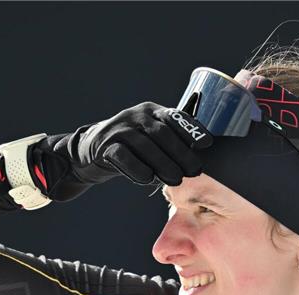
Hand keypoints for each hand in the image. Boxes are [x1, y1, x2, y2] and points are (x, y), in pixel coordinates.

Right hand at [33, 102, 212, 200]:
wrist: (91, 150)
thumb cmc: (131, 147)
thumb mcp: (152, 138)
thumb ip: (173, 141)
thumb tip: (202, 153)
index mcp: (152, 112)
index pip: (174, 117)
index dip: (191, 129)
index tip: (207, 144)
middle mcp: (136, 117)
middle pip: (161, 133)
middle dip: (180, 153)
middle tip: (194, 171)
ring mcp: (119, 130)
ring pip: (144, 145)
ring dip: (162, 164)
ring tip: (176, 180)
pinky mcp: (104, 147)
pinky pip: (121, 156)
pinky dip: (136, 168)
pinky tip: (147, 180)